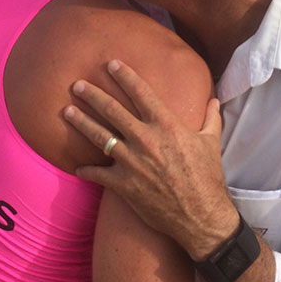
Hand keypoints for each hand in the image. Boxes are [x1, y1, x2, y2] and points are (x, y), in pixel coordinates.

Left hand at [64, 59, 237, 259]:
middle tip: (77, 85)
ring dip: (80, 122)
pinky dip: (86, 169)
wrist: (201, 217)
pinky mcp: (123, 185)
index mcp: (166, 125)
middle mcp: (145, 139)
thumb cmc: (207, 178)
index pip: (141, 92)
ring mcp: (132, 162)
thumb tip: (214, 101)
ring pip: (99, 136)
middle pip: (112, 109)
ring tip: (66, 111)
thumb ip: (210, 119)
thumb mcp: (211, 143)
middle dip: (92, 95)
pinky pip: (98, 173)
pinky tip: (77, 166)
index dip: (124, 76)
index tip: (111, 64)